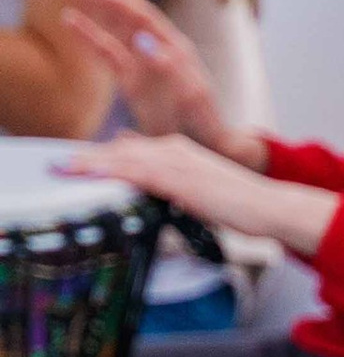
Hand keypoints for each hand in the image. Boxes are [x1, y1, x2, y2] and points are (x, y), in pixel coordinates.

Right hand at [60, 0, 229, 142]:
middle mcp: (159, 49)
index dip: (115, 0)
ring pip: (116, 29)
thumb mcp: (188, 97)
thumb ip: (167, 67)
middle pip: (126, 15)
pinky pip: (109, 53)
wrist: (207, 144)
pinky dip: (90, 37)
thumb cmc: (202, 122)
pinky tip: (72, 23)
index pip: (141, 16)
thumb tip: (143, 39)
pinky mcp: (133, 79)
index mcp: (174, 49)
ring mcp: (145, 63)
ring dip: (94, 10)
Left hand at [62, 130, 332, 255]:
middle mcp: (175, 150)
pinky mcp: (181, 178)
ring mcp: (178, 162)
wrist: (271, 206)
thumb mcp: (201, 190)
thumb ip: (174, 184)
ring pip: (124, 158)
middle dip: (89, 158)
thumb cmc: (242, 204)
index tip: (75, 164)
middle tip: (58, 166)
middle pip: (121, 150)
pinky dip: (111, 171)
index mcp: (179, 151)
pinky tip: (92, 174)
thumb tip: (149, 185)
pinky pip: (138, 172)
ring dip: (90, 163)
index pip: (131, 150)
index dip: (101, 157)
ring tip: (62, 169)